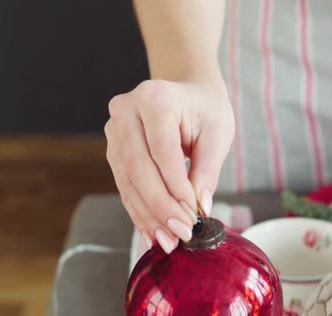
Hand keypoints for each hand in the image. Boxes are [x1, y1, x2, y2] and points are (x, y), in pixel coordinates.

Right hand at [105, 79, 233, 253]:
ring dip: (147, 214)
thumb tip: (200, 207)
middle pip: (139, 167)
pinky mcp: (114, 148)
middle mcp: (126, 111)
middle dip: (160, 206)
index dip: (176, 186)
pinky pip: (124, 184)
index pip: (162, 150)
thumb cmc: (205, 109)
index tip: (192, 215)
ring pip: (128, 180)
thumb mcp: (218, 133)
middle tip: (179, 234)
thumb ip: (208, 170)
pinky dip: (139, 209)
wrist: (187, 92)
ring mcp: (115, 130)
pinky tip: (152, 231)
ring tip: (166, 241)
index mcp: (154, 98)